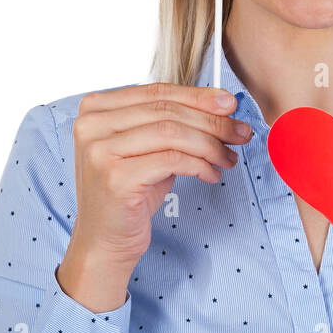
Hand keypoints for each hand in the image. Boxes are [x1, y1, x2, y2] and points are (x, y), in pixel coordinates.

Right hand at [57, 83, 250, 311]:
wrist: (104, 240)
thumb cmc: (129, 192)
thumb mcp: (147, 148)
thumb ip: (171, 122)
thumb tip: (221, 105)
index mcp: (95, 108)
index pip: (156, 91)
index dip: (197, 96)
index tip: (229, 103)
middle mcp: (91, 125)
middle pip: (167, 110)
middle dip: (211, 121)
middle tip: (240, 132)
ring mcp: (100, 151)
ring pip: (172, 133)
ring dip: (210, 144)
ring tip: (228, 157)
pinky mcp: (116, 177)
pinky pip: (172, 160)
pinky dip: (200, 165)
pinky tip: (211, 174)